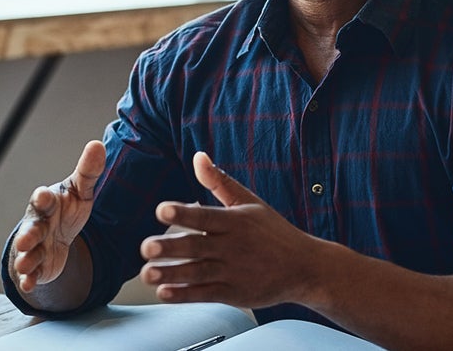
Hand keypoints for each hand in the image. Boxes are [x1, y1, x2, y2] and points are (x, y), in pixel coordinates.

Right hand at [11, 140, 105, 292]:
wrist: (57, 236)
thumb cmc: (67, 209)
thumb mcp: (80, 191)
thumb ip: (88, 171)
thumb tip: (97, 144)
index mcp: (48, 203)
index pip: (44, 199)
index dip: (43, 198)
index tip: (44, 195)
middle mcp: (38, 224)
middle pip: (31, 228)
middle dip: (28, 233)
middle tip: (26, 239)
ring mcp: (35, 246)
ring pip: (28, 252)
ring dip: (27, 258)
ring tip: (26, 263)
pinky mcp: (37, 266)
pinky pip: (31, 273)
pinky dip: (29, 279)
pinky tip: (30, 283)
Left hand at [138, 151, 317, 307]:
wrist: (305, 268)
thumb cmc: (274, 232)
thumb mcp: (249, 202)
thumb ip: (219, 182)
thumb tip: (198, 156)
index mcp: (235, 221)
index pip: (205, 216)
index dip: (183, 213)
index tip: (162, 210)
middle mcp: (232, 247)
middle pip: (197, 246)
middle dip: (170, 248)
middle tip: (146, 247)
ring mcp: (233, 272)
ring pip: (197, 273)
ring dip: (171, 274)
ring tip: (147, 274)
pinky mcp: (234, 293)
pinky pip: (205, 295)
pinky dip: (185, 295)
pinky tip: (164, 293)